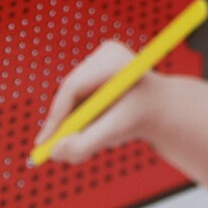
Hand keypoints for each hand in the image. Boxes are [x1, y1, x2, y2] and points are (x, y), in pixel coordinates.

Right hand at [34, 41, 164, 162]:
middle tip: (48, 148)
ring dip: (74, 123)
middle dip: (61, 123)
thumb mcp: (117, 132)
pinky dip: (80, 118)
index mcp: (112, 60)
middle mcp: (102, 55)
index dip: (56, 117)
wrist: (164, 108)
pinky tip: (100, 126)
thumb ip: (85, 144)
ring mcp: (96, 61)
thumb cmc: (145, 117)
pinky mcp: (92, 72)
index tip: (44, 142)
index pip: (72, 88)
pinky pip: (75, 100)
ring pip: (71, 100)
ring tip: (96, 139)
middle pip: (69, 93)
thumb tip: (54, 152)